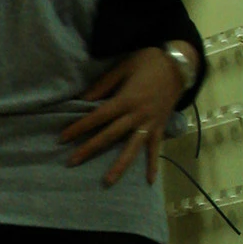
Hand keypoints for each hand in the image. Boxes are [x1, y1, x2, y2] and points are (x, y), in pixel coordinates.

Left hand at [59, 47, 183, 185]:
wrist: (180, 64)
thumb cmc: (148, 61)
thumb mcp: (123, 67)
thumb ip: (103, 85)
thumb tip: (83, 99)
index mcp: (126, 100)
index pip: (97, 117)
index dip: (79, 127)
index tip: (62, 138)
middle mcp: (137, 115)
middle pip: (110, 136)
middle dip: (90, 149)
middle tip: (71, 162)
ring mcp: (150, 123)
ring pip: (132, 148)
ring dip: (120, 166)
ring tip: (108, 182)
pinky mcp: (161, 127)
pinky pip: (156, 148)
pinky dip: (153, 164)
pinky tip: (150, 181)